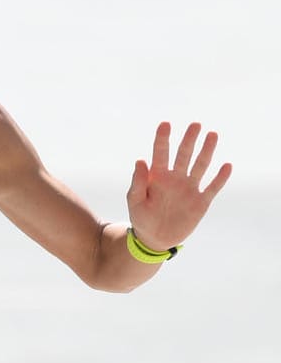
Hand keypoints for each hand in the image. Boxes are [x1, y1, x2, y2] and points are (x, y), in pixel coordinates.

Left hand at [126, 121, 229, 250]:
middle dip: (189, 139)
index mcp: (157, 176)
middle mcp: (175, 178)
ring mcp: (189, 188)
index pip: (160, 153)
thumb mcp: (135, 201)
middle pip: (184, 154)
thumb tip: (140, 160)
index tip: (165, 124)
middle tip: (195, 124)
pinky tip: (227, 166)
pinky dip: (220, 178)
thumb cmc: (141, 218)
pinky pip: (212, 187)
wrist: (155, 238)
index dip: (162, 138)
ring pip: (200, 166)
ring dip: (207, 151)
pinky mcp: (200, 201)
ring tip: (212, 135)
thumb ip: (138, 182)